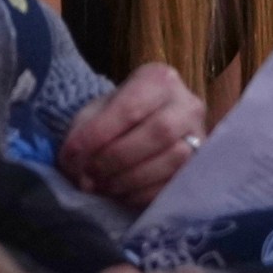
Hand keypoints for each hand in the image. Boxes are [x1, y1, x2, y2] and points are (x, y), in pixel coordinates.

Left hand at [63, 65, 207, 206]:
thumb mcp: (95, 113)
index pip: (132, 108)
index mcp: (158, 80)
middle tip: (90, 174)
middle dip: (118, 158)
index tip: (73, 155)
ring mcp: (200, 135)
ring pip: (174, 158)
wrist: (143, 126)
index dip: (99, 135)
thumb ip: (83, 135)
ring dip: (130, 178)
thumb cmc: (116, 116)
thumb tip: (79, 167)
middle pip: (160, 131)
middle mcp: (187, 104)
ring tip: (102, 185)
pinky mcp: (199, 165)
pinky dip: (142, 193)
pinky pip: (175, 183)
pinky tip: (121, 192)